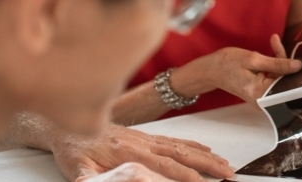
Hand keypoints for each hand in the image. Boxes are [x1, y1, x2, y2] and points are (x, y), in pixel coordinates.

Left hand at [50, 123, 232, 181]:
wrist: (72, 125)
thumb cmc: (75, 149)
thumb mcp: (78, 170)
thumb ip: (90, 179)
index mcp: (131, 154)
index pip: (165, 166)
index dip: (185, 176)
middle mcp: (145, 144)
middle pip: (183, 155)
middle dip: (208, 165)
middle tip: (229, 174)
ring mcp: (149, 139)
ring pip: (184, 148)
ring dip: (207, 156)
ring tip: (226, 165)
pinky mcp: (148, 137)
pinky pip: (177, 141)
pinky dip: (194, 146)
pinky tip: (206, 150)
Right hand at [198, 43, 301, 105]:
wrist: (211, 70)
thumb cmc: (227, 64)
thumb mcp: (253, 59)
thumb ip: (277, 64)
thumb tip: (298, 66)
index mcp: (261, 94)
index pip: (287, 82)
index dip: (291, 65)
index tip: (290, 50)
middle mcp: (263, 100)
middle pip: (284, 79)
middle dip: (283, 59)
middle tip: (274, 42)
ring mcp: (262, 98)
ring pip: (280, 77)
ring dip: (278, 60)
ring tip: (272, 43)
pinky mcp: (261, 92)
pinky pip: (273, 78)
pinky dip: (273, 65)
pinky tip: (270, 51)